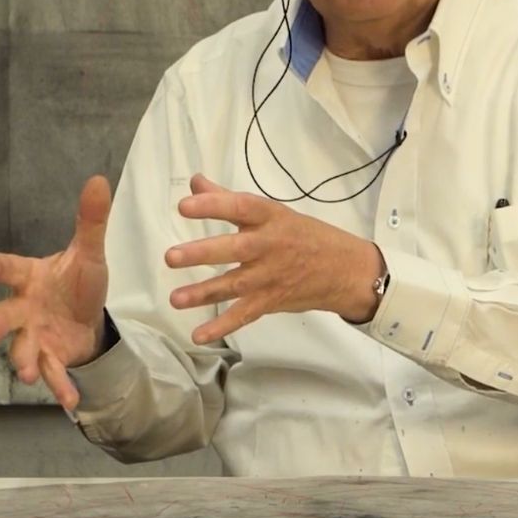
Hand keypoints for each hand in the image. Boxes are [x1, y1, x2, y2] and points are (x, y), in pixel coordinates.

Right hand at [0, 176, 111, 409]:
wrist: (85, 318)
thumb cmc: (77, 282)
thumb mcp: (90, 253)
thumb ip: (91, 221)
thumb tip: (98, 179)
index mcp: (30, 278)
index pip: (11, 269)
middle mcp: (24, 309)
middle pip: (4, 316)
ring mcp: (34, 336)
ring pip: (22, 349)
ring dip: (23, 361)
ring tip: (27, 374)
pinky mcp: (50, 358)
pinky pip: (52, 374)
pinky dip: (60, 387)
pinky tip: (71, 401)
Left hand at [166, 173, 383, 343]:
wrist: (346, 270)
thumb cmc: (304, 236)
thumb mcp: (272, 212)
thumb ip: (228, 198)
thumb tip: (195, 183)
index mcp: (270, 217)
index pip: (241, 207)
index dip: (213, 206)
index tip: (184, 206)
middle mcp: (270, 245)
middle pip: (235, 249)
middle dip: (203, 253)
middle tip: (172, 257)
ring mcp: (271, 276)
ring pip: (235, 285)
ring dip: (204, 293)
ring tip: (175, 299)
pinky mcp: (271, 300)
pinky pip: (244, 315)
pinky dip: (222, 326)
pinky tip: (197, 334)